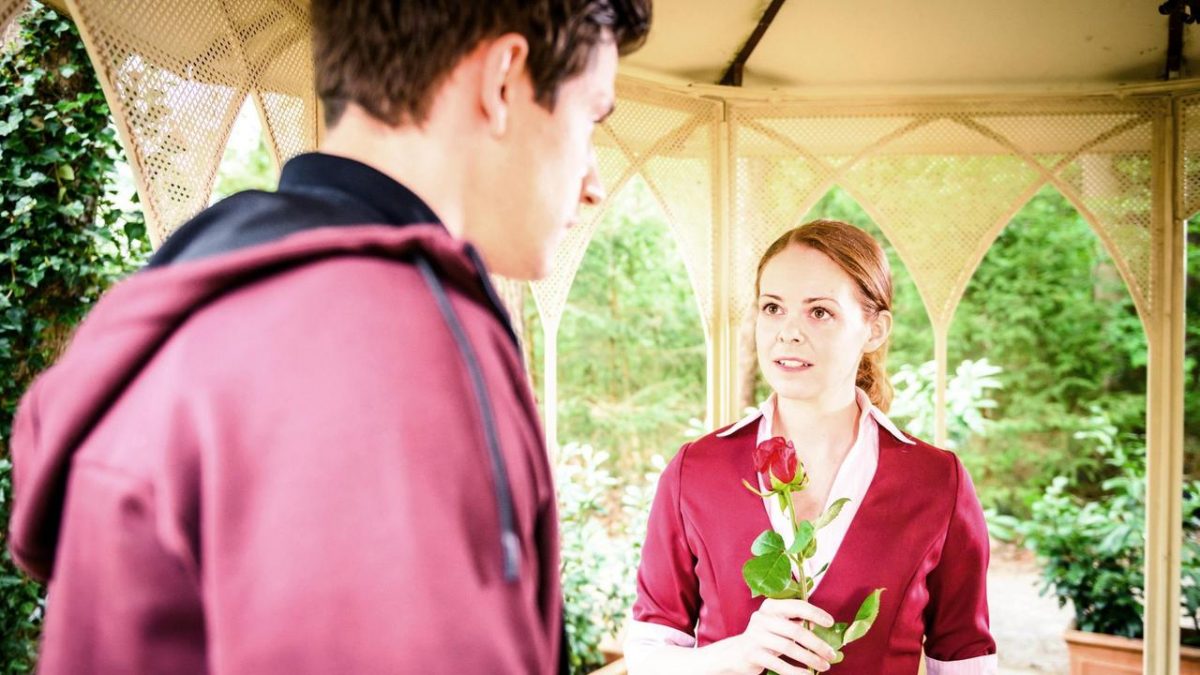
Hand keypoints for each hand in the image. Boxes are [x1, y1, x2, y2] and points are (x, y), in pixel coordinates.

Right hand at [713, 598, 838, 673]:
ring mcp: (756, 636)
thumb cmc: (765, 638)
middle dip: (817, 644)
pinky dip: (796, 671)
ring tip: (824, 666)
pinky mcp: (752, 654)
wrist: (736, 654)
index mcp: (770, 607)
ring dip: (810, 658)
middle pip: (795, 630)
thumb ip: (795, 623)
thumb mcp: (778, 626)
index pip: (797, 606)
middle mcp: (761, 618)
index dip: (815, 613)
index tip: (830, 622)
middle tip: (831, 654)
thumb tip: (817, 626)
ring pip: (789, 648)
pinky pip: (779, 664)